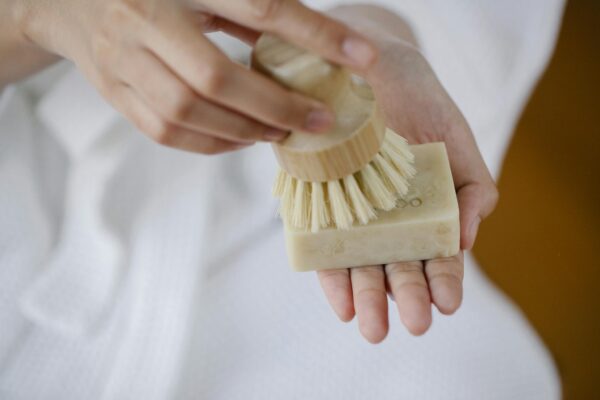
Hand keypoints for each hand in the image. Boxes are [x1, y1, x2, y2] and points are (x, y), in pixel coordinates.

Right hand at [14, 0, 376, 153]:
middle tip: (317, 120)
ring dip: (243, 131)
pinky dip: (211, 143)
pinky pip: (165, 132)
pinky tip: (239, 140)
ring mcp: (123, 60)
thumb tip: (312, 40)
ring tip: (278, 132)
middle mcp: (146, 19)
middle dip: (276, 106)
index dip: (317, 35)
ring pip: (188, 112)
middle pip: (217, 77)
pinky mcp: (114, 92)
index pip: (261, 6)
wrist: (72, 0)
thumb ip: (247, 8)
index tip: (363, 58)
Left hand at [317, 32, 497, 342]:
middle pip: (398, 268)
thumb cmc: (421, 103)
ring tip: (373, 327)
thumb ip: (474, 190)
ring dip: (368, 298)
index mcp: (426, 214)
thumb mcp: (458, 142)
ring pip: (361, 266)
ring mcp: (354, 218)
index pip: (437, 257)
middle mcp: (390, 223)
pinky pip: (323, 248)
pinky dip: (332, 277)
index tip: (447, 303)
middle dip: (406, 297)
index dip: (443, 281)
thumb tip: (467, 241)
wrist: (368, 67)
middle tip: (414, 324)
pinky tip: (341, 304)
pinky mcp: (319, 207)